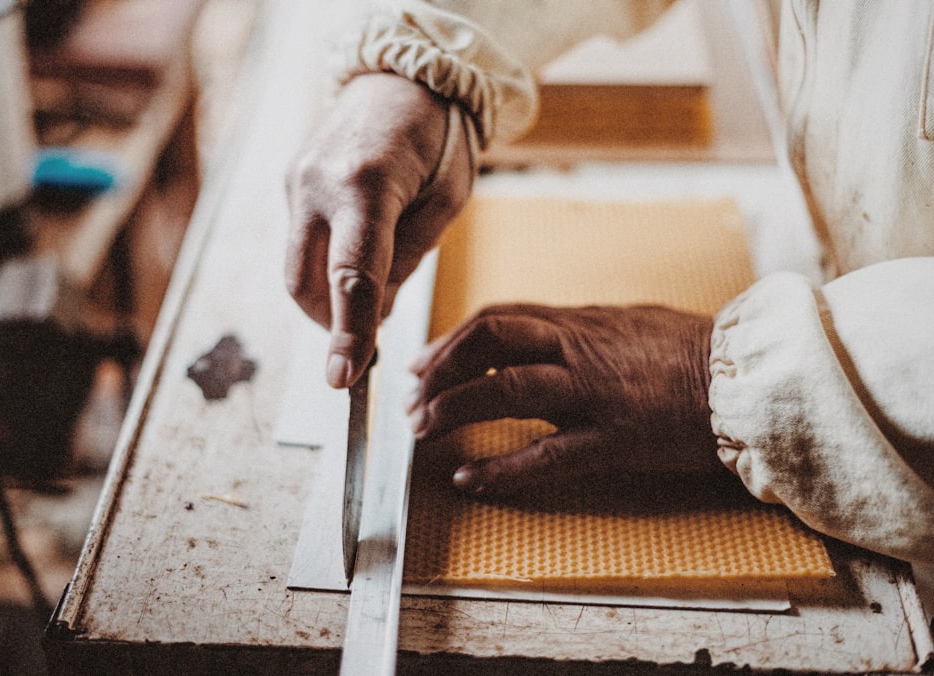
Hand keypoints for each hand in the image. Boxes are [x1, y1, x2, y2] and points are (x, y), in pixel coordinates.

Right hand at [285, 73, 473, 387]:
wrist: (401, 78)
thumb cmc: (438, 140)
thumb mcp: (446, 202)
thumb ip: (407, 260)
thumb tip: (372, 313)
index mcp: (368, 184)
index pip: (353, 275)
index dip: (347, 332)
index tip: (342, 379)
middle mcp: (318, 183)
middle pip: (307, 283)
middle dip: (333, 321)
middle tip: (370, 330)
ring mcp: (296, 181)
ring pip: (295, 270)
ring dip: (326, 297)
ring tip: (368, 285)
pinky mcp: (290, 182)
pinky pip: (299, 244)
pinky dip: (323, 266)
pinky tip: (353, 250)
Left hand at [405, 304, 720, 497]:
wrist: (746, 379)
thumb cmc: (689, 351)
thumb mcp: (625, 322)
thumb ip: (577, 327)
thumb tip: (536, 333)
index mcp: (578, 323)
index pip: (497, 319)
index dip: (449, 341)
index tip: (420, 364)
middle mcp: (577, 349)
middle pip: (489, 341)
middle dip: (440, 369)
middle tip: (412, 399)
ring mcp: (594, 393)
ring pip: (506, 390)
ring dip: (455, 410)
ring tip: (423, 431)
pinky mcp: (614, 438)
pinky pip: (546, 454)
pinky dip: (501, 469)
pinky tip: (469, 481)